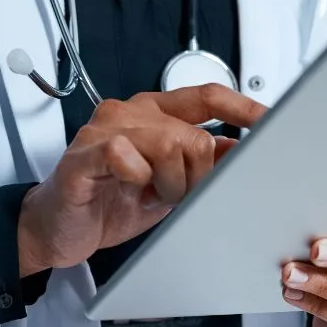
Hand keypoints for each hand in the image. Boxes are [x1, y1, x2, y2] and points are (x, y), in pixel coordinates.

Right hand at [17, 84, 266, 276]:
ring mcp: (105, 129)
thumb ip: (203, 164)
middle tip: (180, 195)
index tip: (271, 122)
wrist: (55, 230)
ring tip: (152, 196)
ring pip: (168, 143)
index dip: (243, 108)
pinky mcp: (84, 153)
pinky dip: (138, 179)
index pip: (208, 96)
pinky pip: (126, 155)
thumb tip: (245, 152)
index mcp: (155, 113)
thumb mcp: (170, 185)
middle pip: (194, 133)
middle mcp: (131, 112)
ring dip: (170, 183)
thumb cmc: (110, 202)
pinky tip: (130, 190)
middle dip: (198, 175)